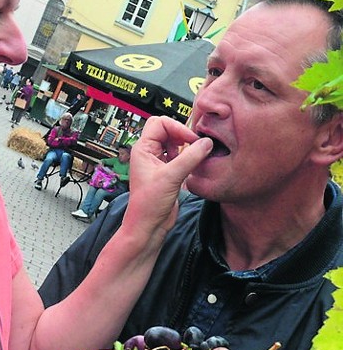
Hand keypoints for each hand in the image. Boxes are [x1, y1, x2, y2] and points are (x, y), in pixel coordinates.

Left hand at [122, 115, 211, 236]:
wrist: (148, 226)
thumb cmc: (148, 205)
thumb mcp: (171, 177)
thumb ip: (190, 158)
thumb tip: (206, 143)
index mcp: (142, 150)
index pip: (160, 123)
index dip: (177, 128)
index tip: (191, 140)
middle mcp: (149, 154)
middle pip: (168, 130)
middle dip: (182, 135)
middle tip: (195, 145)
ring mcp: (158, 163)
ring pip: (175, 143)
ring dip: (187, 147)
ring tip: (195, 156)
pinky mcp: (168, 173)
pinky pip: (180, 156)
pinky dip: (189, 157)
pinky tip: (194, 165)